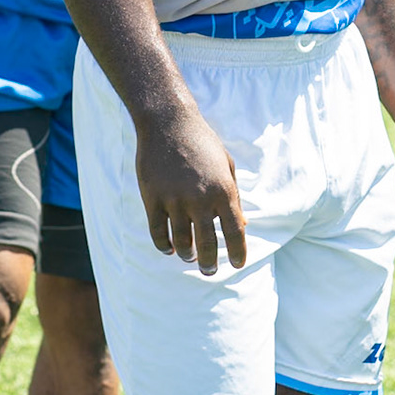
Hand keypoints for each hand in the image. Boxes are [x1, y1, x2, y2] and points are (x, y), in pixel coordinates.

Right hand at [134, 108, 246, 275]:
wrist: (169, 123)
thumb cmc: (203, 143)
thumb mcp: (227, 166)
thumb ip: (234, 197)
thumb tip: (242, 226)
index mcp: (223, 190)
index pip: (235, 232)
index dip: (238, 253)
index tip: (237, 265)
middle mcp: (200, 198)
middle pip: (207, 245)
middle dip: (209, 264)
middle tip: (209, 271)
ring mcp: (175, 199)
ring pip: (181, 242)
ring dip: (187, 255)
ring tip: (190, 257)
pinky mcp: (153, 198)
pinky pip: (158, 233)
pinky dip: (164, 246)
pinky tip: (170, 249)